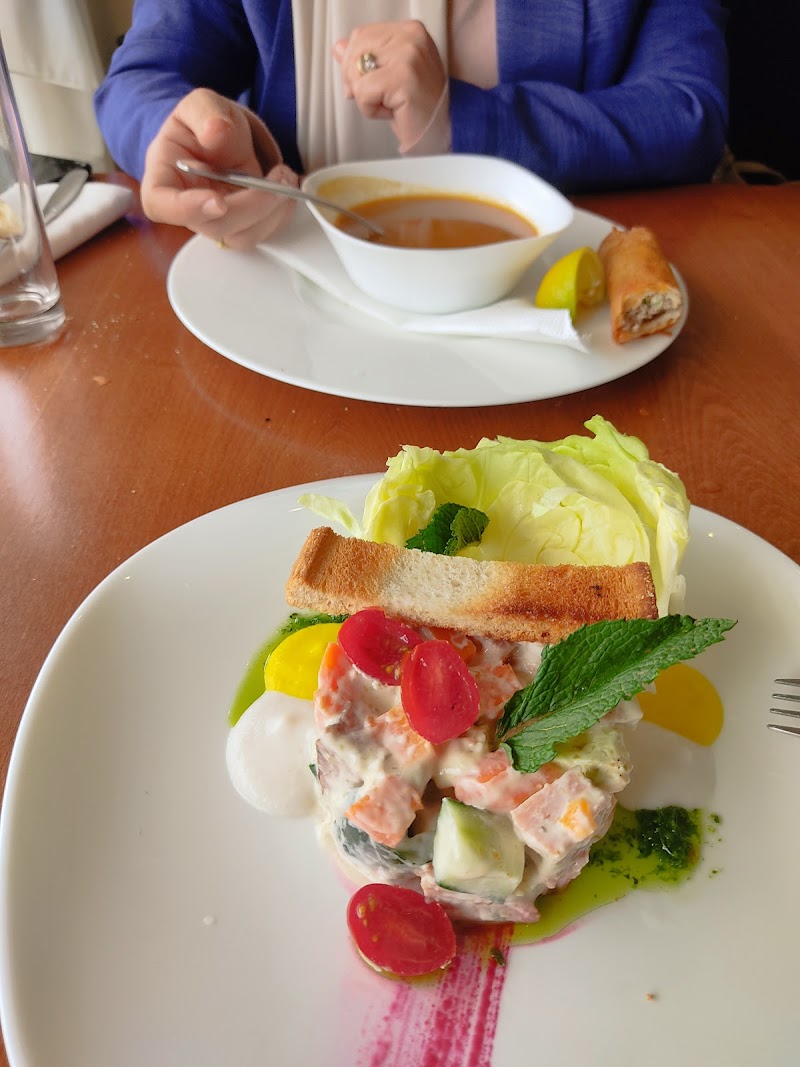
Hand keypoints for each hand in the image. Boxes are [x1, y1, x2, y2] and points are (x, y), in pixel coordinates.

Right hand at [140, 88, 299, 248]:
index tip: (217, 201)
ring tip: (286, 178)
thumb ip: (204, 112)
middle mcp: (188, 208)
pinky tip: (286, 188)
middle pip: (215, 225)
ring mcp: (216, 220)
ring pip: (242, 236)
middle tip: (278, 178)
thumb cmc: (203, 124)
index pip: (162, 205)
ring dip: (272, 212)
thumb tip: (215, 132)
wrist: (222, 135)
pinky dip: (280, 213)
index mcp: (163, 178)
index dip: (188, 210)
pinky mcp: (241, 225)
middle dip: (252, 205)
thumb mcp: (200, 104)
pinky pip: (262, 232)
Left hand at [333, 21, 446, 152]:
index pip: (361, 35)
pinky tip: (390, 111)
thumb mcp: (388, 74)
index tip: (369, 82)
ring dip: (365, 96)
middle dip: (357, 80)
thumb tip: (339, 47)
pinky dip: (369, 109)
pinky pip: (362, 92)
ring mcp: (409, 55)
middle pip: (355, 51)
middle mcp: (411, 37)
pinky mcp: (403, 77)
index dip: (354, 63)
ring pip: (356, 71)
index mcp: (410, 30)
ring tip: (389, 103)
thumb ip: (364, 56)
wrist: (438, 132)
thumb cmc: (417, 106)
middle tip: (380, 97)